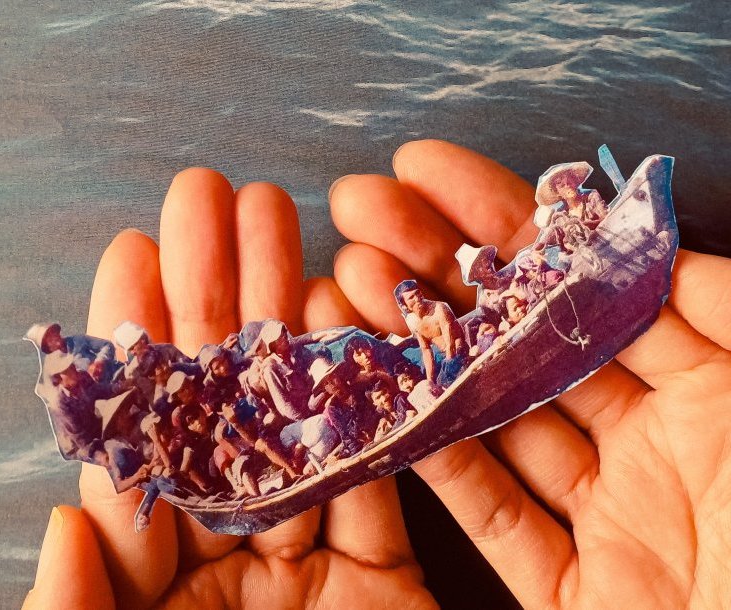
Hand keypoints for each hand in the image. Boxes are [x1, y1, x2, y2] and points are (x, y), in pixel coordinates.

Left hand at [23, 170, 435, 608]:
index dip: (135, 348)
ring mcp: (308, 566)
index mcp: (153, 582)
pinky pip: (379, 487)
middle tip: (204, 197)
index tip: (135, 251)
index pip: (138, 449)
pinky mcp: (384, 584)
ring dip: (287, 319)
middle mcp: (227, 556)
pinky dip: (370, 406)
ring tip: (272, 214)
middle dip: (211, 296)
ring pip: (295, 425)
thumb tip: (62, 522)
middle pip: (218, 413)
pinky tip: (345, 314)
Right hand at [324, 140, 730, 607]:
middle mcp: (652, 442)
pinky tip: (386, 411)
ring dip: (420, 357)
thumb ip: (727, 311)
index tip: (422, 170)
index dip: (502, 217)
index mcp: (708, 389)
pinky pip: (498, 522)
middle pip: (521, 340)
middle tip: (359, 215)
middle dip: (435, 270)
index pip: (585, 279)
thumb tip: (654, 238)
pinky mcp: (578, 592)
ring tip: (349, 290)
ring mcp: (611, 516)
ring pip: (495, 420)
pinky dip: (440, 470)